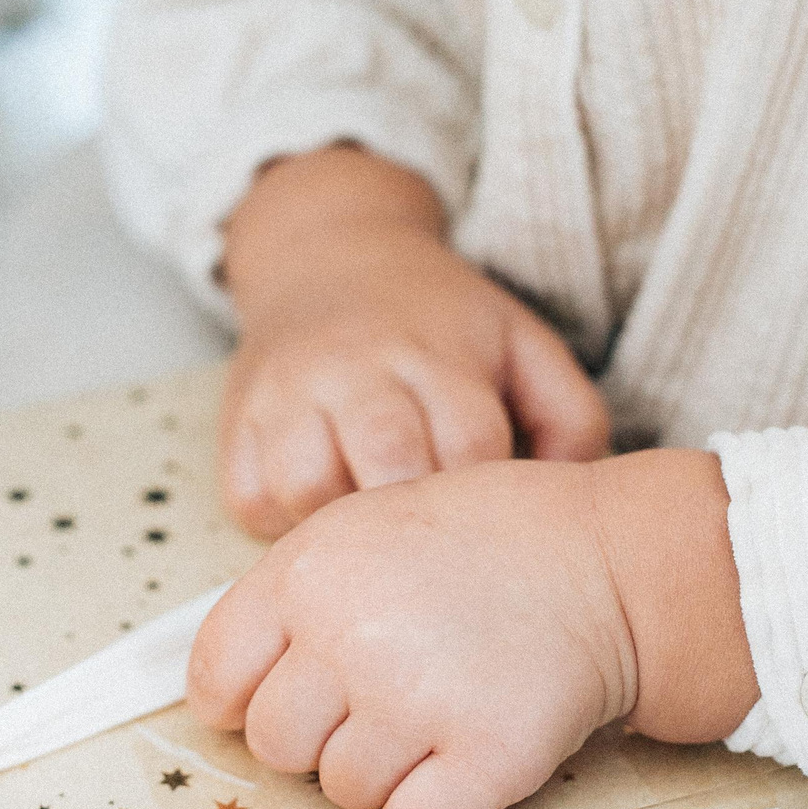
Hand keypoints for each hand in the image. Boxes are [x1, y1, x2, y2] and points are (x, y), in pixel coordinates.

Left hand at [188, 449, 758, 808]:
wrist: (610, 563)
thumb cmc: (482, 547)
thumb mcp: (360, 530)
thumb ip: (285, 601)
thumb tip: (219, 697)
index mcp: (306, 572)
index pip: (216, 682)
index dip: (251, 701)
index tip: (300, 693)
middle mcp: (349, 636)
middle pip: (276, 748)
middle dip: (323, 738)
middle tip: (388, 700)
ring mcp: (417, 700)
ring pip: (343, 795)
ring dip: (386, 774)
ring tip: (438, 717)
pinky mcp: (487, 758)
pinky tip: (465, 764)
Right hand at [216, 146, 608, 538]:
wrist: (326, 258)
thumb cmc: (437, 322)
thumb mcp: (520, 342)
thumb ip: (570, 417)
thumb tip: (571, 495)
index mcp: (436, 352)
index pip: (470, 443)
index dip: (486, 497)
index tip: (492, 522)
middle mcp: (355, 369)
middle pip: (386, 460)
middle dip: (417, 517)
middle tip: (434, 549)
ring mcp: (286, 395)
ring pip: (305, 486)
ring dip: (341, 524)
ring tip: (372, 533)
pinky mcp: (236, 425)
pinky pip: (250, 500)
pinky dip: (283, 524)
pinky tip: (320, 516)